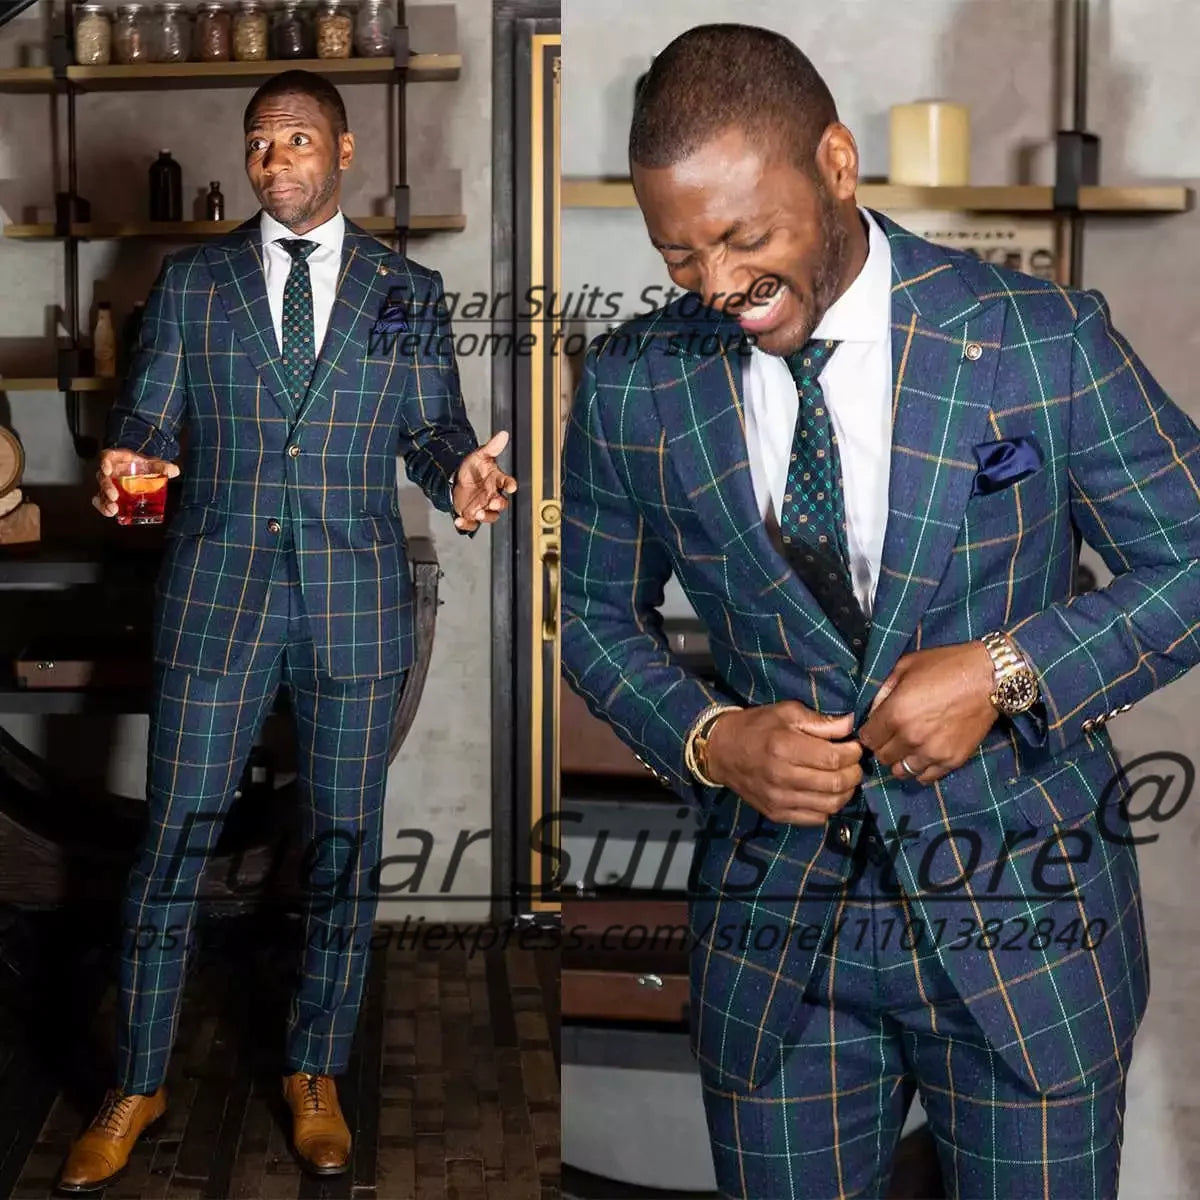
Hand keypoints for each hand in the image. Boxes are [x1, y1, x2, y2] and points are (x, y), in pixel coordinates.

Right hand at [92, 448, 179, 517]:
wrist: (138, 468)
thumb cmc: (141, 464)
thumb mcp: (151, 463)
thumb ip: (161, 466)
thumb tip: (174, 470)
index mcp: (117, 459)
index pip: (106, 457)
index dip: (105, 463)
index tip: (107, 469)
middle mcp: (109, 471)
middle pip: (102, 477)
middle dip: (106, 487)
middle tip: (114, 496)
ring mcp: (107, 483)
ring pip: (100, 491)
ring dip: (104, 501)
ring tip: (113, 510)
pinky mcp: (108, 494)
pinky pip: (101, 501)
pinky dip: (104, 507)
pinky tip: (110, 513)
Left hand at [452, 430, 517, 531]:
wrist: (456, 479)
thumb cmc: (473, 469)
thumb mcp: (480, 455)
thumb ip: (492, 447)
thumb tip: (503, 434)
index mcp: (497, 482)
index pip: (507, 483)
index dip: (510, 485)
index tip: (511, 486)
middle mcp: (492, 496)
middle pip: (501, 504)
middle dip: (498, 504)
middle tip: (494, 501)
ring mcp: (482, 507)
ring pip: (489, 516)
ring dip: (486, 516)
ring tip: (478, 513)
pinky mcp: (470, 515)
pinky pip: (471, 525)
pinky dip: (466, 525)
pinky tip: (459, 521)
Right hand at [703, 702, 863, 825]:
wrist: (722, 751)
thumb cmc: (756, 727)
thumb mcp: (785, 712)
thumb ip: (819, 721)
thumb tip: (850, 725)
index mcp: (784, 747)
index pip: (834, 758)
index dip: (853, 753)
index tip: (854, 746)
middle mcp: (782, 777)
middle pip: (836, 783)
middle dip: (854, 772)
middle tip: (852, 763)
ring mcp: (779, 799)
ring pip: (830, 805)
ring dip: (845, 792)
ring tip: (842, 778)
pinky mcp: (777, 814)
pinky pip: (816, 819)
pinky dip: (828, 807)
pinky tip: (824, 792)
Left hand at [858, 642, 997, 784]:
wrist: (989, 677)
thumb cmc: (945, 667)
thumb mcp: (904, 667)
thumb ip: (882, 691)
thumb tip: (871, 711)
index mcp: (895, 714)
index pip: (867, 739)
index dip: (868, 733)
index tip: (875, 728)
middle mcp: (911, 738)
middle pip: (882, 757)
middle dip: (883, 746)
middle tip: (892, 736)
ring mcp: (933, 752)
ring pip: (901, 772)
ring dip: (900, 760)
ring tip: (908, 747)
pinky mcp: (952, 760)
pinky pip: (925, 777)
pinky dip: (921, 769)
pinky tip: (923, 754)